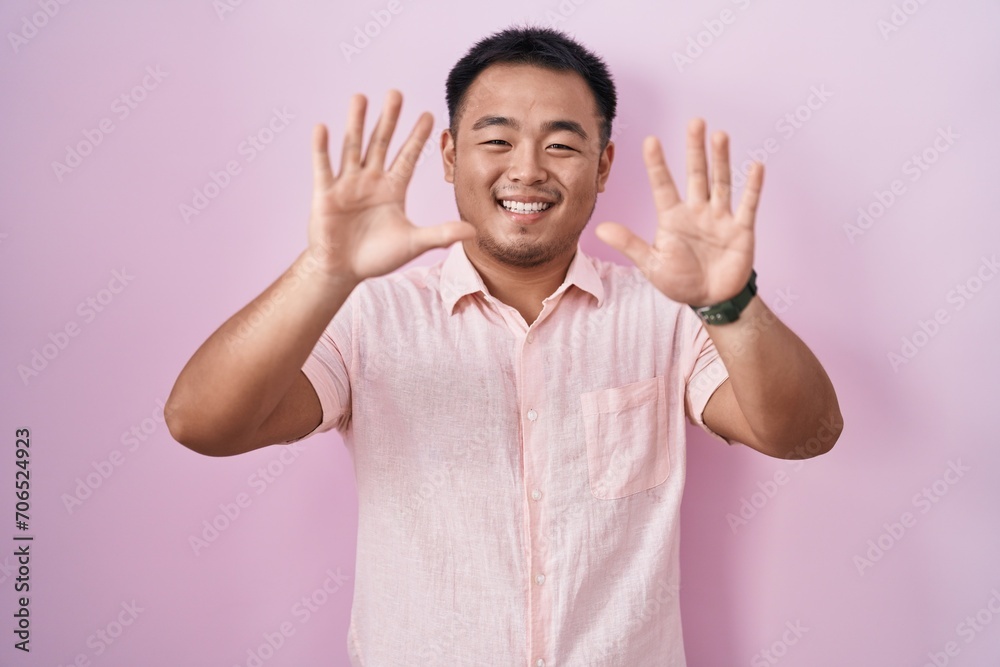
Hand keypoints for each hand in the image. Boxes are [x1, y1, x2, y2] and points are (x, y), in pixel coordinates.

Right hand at [308, 90, 475, 281]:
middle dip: (389, 119)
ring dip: (356, 123)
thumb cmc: (377, 256)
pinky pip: (324, 168)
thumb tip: (473, 231)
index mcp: (393, 189)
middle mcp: (371, 181)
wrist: (342, 270)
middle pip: (381, 144)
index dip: (417, 137)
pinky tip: (323, 128)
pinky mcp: (325, 194)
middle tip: (396, 93)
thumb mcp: (413, 243)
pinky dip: (322, 149)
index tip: (430, 115)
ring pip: (353, 148)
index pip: (408, 157)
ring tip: (360, 97)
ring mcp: (347, 185)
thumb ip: (441, 234)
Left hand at [595, 118, 762, 305]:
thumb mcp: (651, 264)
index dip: (657, 164)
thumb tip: (600, 228)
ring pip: (721, 183)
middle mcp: (697, 211)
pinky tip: (755, 166)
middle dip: (695, 150)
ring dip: (721, 160)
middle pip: (696, 175)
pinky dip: (752, 187)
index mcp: (672, 217)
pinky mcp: (741, 230)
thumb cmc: (680, 281)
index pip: (663, 185)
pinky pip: (748, 205)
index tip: (650, 140)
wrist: (711, 300)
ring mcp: (720, 218)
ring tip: (719, 135)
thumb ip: (629, 244)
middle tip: (694, 122)